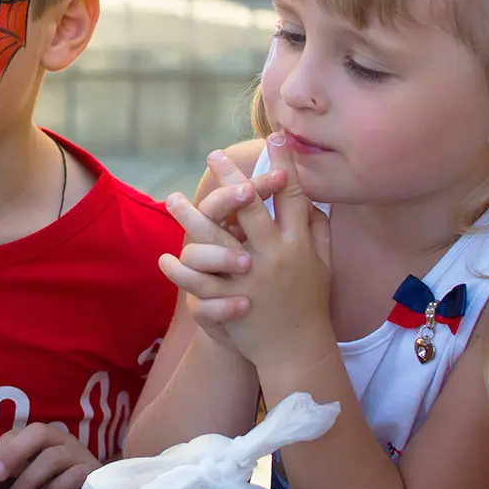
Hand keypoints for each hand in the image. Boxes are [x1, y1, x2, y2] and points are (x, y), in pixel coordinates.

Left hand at [0, 424, 99, 488]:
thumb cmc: (49, 476)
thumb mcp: (18, 468)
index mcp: (38, 436)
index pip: (13, 435)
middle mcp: (59, 439)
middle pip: (37, 433)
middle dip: (13, 454)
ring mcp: (78, 455)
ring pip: (54, 456)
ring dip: (30, 478)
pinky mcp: (92, 473)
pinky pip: (77, 474)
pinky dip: (57, 486)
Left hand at [160, 133, 332, 366]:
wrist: (297, 350)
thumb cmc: (309, 303)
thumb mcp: (323, 264)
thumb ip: (317, 230)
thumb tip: (310, 198)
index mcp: (298, 244)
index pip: (292, 196)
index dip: (283, 165)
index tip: (273, 138)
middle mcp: (275, 256)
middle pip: (251, 208)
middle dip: (233, 178)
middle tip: (214, 155)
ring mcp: (251, 279)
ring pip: (215, 240)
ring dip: (192, 217)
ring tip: (173, 198)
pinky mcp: (231, 301)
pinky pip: (199, 281)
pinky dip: (180, 270)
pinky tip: (165, 257)